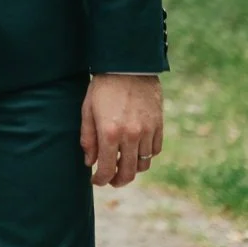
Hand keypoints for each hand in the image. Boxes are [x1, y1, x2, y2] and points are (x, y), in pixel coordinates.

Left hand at [81, 73, 161, 187]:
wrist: (128, 65)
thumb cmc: (103, 86)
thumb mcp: (88, 110)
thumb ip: (88, 138)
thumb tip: (89, 162)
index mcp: (109, 133)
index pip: (106, 169)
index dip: (100, 180)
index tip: (96, 181)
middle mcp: (131, 136)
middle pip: (128, 172)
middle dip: (118, 181)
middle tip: (112, 180)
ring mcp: (147, 131)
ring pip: (143, 164)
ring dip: (133, 169)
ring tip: (124, 164)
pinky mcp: (159, 125)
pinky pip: (155, 150)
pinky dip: (147, 155)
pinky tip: (137, 150)